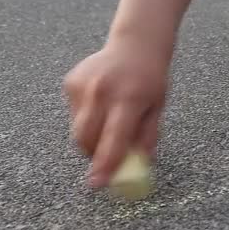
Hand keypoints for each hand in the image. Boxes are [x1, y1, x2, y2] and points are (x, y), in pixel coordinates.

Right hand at [64, 40, 168, 187]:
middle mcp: (102, 92)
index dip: (105, 164)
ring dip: (91, 138)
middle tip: (106, 158)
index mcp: (129, 99)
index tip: (97, 184)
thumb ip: (147, 138)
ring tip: (111, 121)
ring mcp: (83, 85)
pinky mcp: (70, 82)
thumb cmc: (151, 80)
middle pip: (86, 138)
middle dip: (93, 155)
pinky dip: (87, 119)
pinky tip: (103, 104)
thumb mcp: (157, 109)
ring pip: (79, 129)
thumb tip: (138, 168)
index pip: (114, 139)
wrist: (135, 45)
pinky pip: (75, 114)